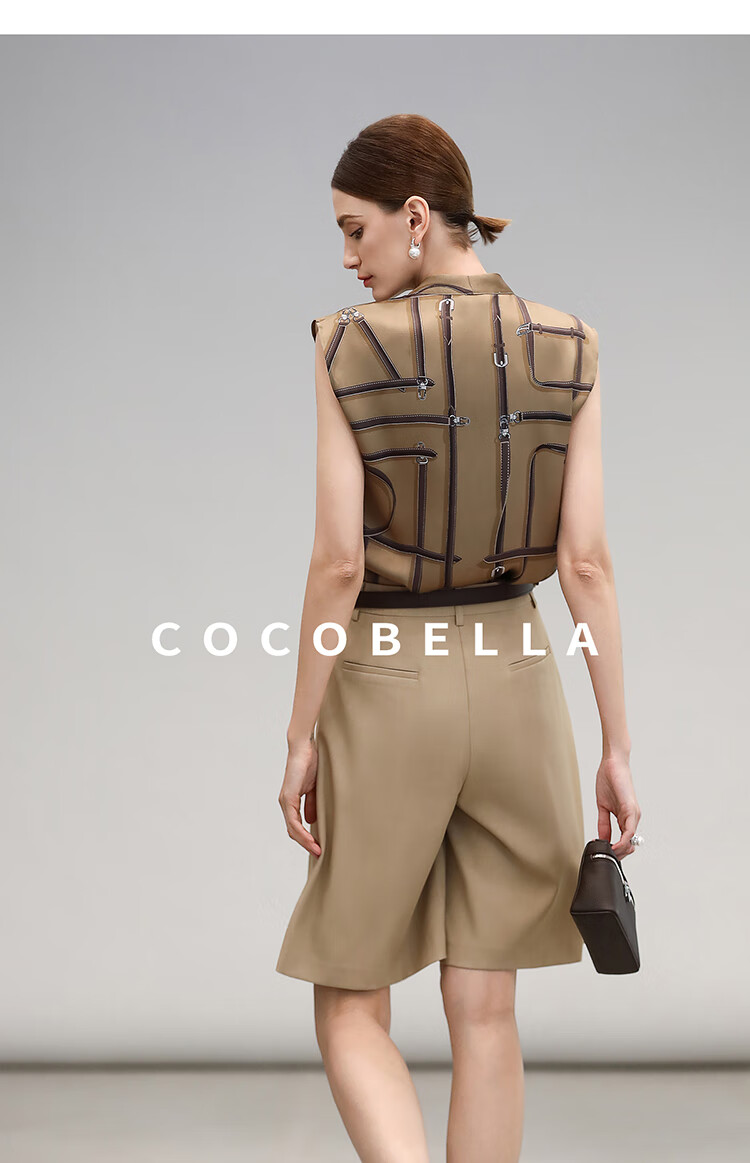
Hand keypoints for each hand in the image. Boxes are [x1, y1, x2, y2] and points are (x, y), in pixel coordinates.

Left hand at [278, 738, 321, 857]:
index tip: (318, 848)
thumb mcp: (315, 788)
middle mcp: (285, 803)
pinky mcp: (288, 797)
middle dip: (306, 844)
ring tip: (317, 850)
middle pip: (293, 831)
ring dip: (305, 842)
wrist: (304, 748)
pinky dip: (302, 832)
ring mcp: (285, 801)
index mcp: (292, 801)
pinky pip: (293, 820)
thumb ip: (312, 804)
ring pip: (292, 829)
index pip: (296, 826)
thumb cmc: (311, 764)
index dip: (306, 838)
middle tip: (319, 854)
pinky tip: (311, 839)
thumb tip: (311, 821)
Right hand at [595, 753, 640, 859]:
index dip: (615, 851)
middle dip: (617, 854)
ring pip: (630, 841)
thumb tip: (602, 838)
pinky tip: (613, 846)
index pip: (624, 841)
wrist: (612, 763)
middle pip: (629, 845)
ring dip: (620, 851)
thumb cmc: (608, 781)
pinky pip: (629, 831)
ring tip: (607, 854)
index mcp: (626, 818)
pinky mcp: (631, 809)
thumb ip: (603, 823)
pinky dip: (622, 841)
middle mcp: (633, 818)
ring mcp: (633, 814)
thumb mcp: (602, 806)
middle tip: (605, 858)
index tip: (604, 855)